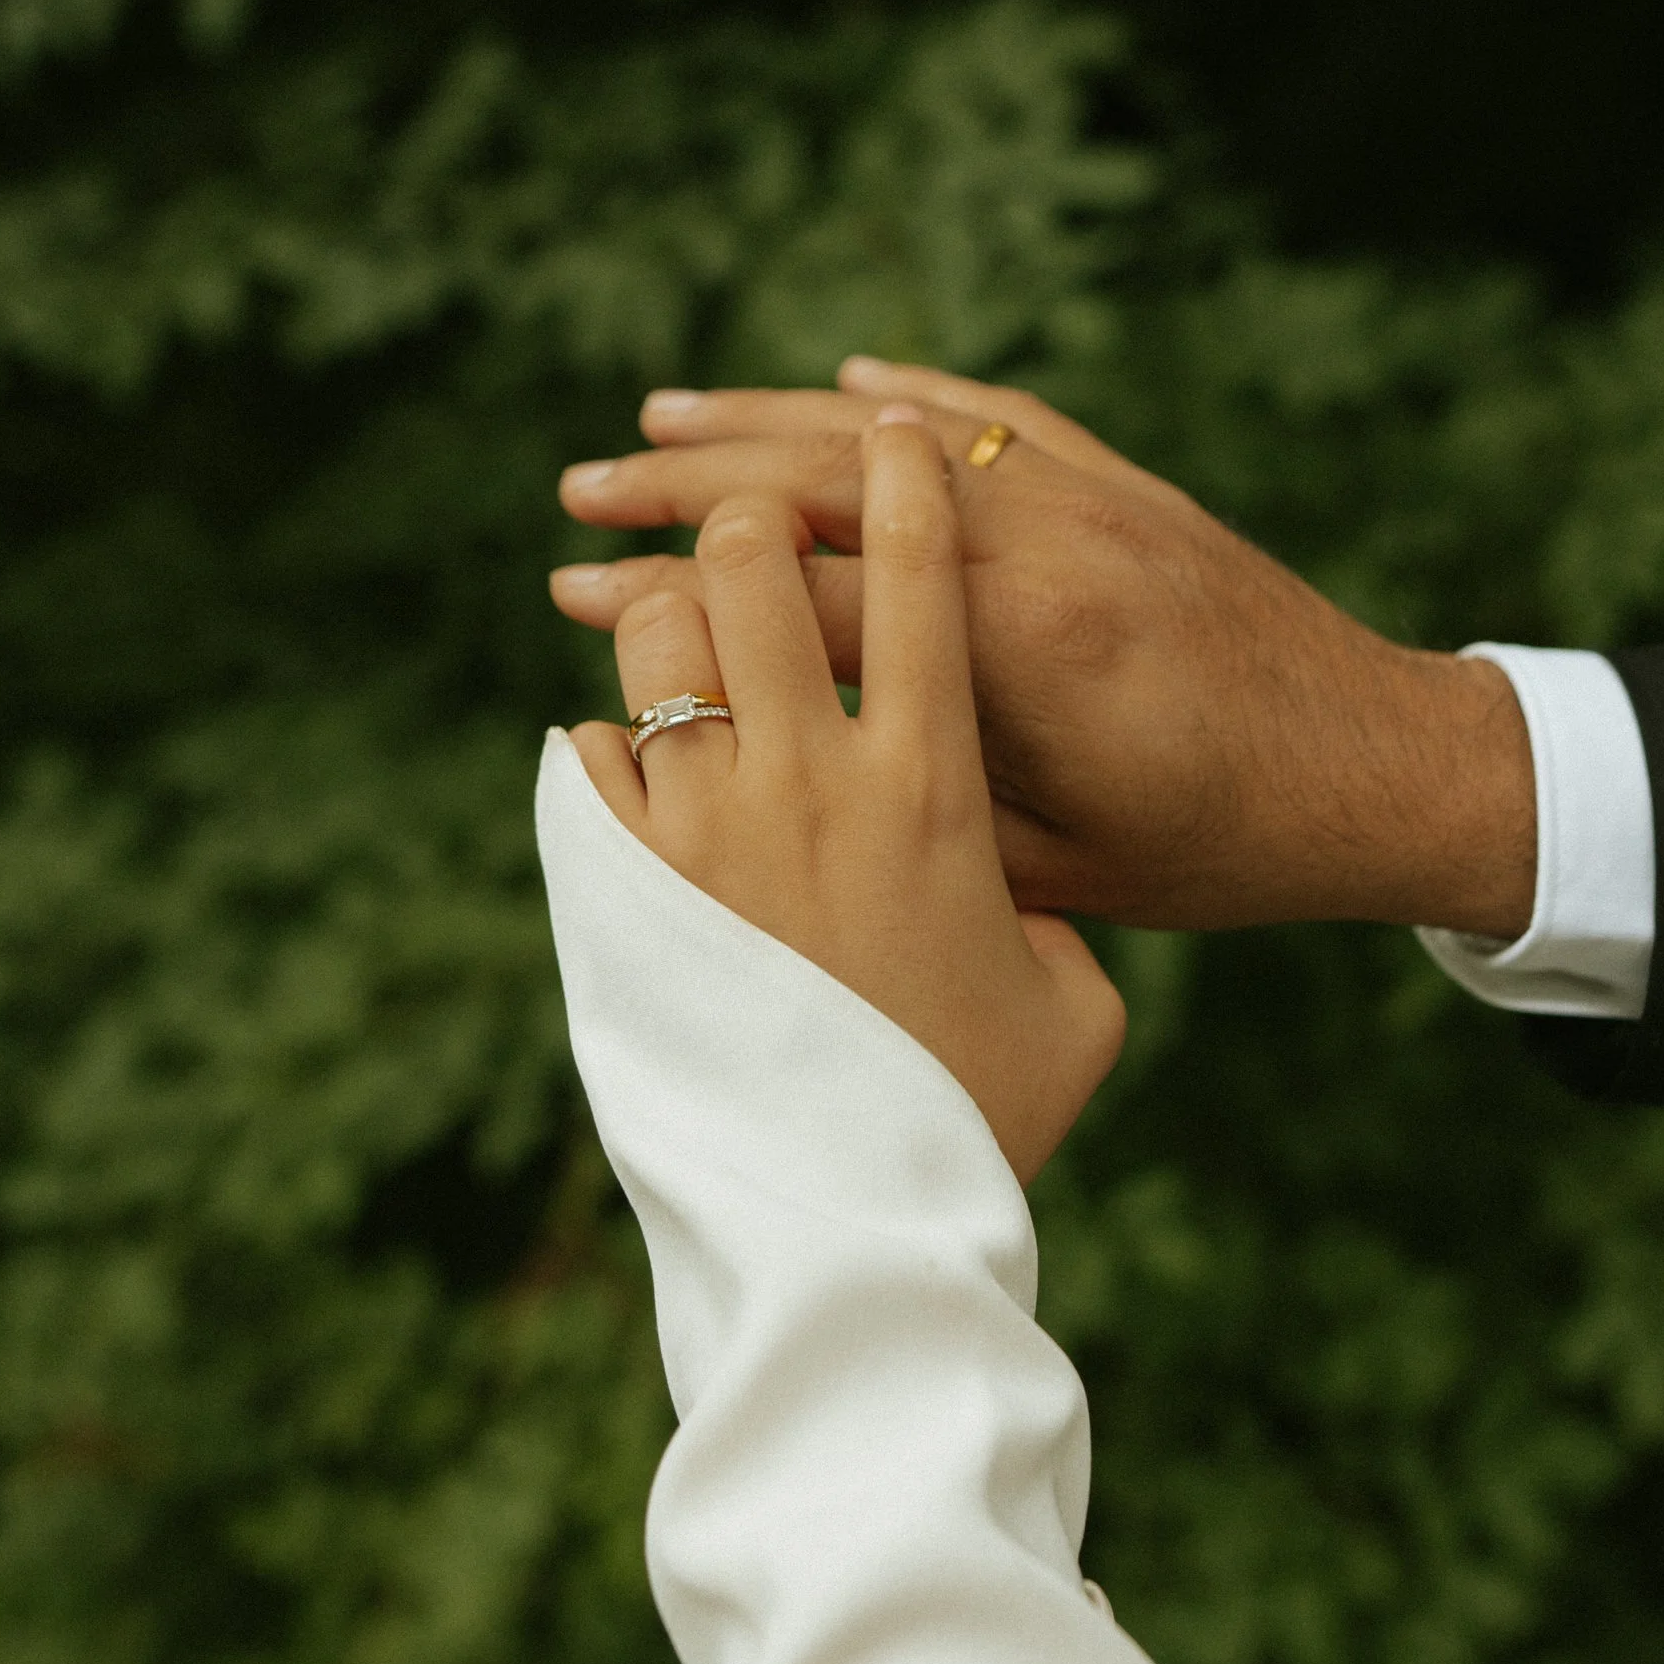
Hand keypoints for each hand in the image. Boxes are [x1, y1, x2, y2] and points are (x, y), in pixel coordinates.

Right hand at [555, 359, 1536, 937]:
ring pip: (895, 430)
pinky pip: (998, 414)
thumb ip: (917, 789)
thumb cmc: (1217, 849)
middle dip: (685, 484)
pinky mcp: (1128, 484)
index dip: (670, 592)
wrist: (1383, 767)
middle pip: (821, 485)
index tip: (568, 588)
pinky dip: (912, 393)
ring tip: (659, 416)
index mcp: (1010, 648)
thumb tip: (767, 763)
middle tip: (576, 489)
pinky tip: (840, 381)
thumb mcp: (1051, 862)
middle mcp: (1040, 542)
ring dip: (769, 420)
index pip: (798, 595)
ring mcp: (1086, 497)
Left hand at [568, 409, 1127, 1184]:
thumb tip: (1025, 885)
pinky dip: (609, 744)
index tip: (895, 440)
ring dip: (670, 617)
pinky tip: (638, 767)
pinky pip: (589, 758)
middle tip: (757, 531)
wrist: (855, 1223)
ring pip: (658, 642)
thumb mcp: (1073, 1005)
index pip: (922, 579)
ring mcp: (706, 833)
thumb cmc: (982, 1118)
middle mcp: (812, 782)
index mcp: (934, 789)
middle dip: (748, 520)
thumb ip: (1053, 914)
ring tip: (691, 639)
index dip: (905, 483)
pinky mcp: (627, 893)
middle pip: (754, 564)